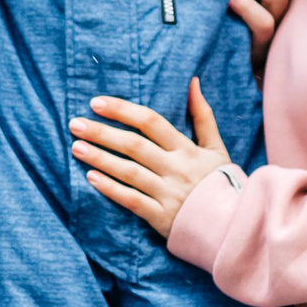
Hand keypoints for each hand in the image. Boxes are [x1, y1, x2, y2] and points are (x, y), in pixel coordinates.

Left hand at [72, 79, 234, 239]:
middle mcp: (176, 169)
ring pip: (129, 172)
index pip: (151, 122)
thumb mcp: (216, 147)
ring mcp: (167, 193)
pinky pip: (131, 200)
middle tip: (75, 123)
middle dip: (102, 133)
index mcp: (187, 149)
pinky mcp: (160, 217)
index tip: (96, 102)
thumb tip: (192, 82)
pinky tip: (91, 177)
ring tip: (76, 147)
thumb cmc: (219, 182)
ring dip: (101, 158)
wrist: (230, 225)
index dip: (123, 110)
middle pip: (134, 146)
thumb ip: (203, 115)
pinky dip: (110, 188)